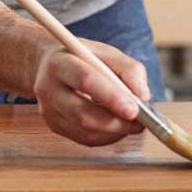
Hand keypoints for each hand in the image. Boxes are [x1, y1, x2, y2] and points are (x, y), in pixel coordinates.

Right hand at [33, 39, 150, 146]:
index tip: (134, 109)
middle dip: (115, 122)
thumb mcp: (106, 52)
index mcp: (60, 62)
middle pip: (82, 113)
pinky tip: (116, 126)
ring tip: (131, 123)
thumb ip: (129, 69)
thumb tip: (143, 97)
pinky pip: (83, 138)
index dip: (111, 97)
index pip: (85, 81)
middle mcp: (47, 87)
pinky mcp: (53, 124)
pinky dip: (106, 136)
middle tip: (140, 122)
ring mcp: (48, 109)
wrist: (50, 65)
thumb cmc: (82, 58)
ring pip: (84, 131)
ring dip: (114, 131)